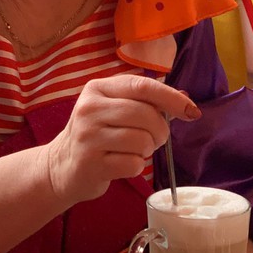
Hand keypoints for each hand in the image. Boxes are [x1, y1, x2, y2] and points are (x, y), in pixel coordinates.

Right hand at [45, 75, 200, 205]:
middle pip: (146, 115)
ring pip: (142, 141)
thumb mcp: (113, 108)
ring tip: (132, 150)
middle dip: (160, 131)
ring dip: (146, 150)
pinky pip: (133, 164)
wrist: (61, 165)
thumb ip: (144, 101)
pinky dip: (135, 167)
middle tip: (154, 139)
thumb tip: (186, 101)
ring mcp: (88, 137)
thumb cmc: (97, 133)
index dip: (171, 98)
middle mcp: (89, 109)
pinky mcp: (90, 164)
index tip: (191, 111)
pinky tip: (120, 164)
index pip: (142, 86)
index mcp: (97, 88)